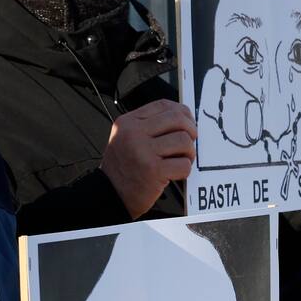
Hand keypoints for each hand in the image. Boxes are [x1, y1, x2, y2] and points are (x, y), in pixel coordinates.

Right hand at [100, 99, 197, 218]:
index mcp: (128, 123)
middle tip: (189, 143)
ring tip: (181, 160)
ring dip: (189, 153)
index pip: (163, 105)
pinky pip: (183, 164)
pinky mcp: (153, 170)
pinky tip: (175, 173)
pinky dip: (185, 169)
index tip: (188, 122)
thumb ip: (149, 126)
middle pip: (177, 119)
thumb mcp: (126, 138)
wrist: (110, 195)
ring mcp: (143, 151)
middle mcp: (134, 134)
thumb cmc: (122, 168)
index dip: (182, 112)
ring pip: (183, 141)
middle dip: (191, 131)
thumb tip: (182, 118)